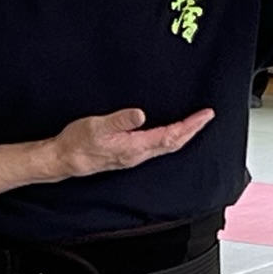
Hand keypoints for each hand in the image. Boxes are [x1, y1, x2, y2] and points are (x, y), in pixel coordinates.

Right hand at [47, 107, 214, 178]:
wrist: (65, 159)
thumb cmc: (78, 143)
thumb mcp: (97, 126)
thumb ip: (120, 120)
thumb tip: (141, 114)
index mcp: (135, 146)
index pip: (170, 136)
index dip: (190, 125)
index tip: (205, 115)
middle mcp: (138, 154)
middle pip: (174, 144)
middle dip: (192, 130)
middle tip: (207, 116)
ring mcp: (134, 156)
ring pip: (167, 147)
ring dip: (183, 135)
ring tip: (194, 124)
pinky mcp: (129, 155)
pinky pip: (157, 147)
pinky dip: (170, 138)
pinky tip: (170, 133)